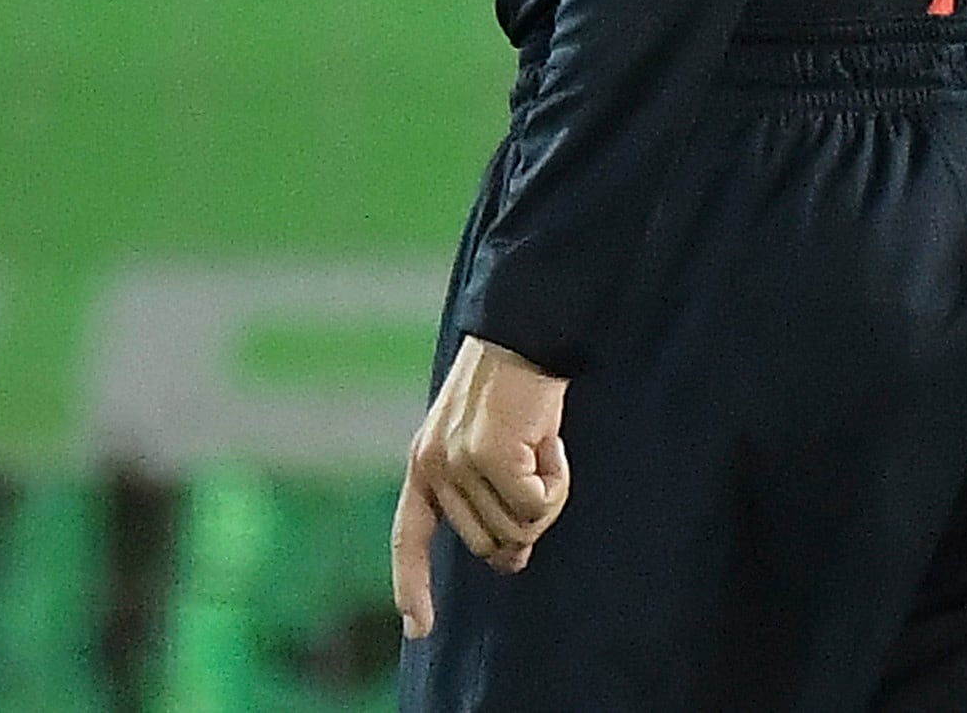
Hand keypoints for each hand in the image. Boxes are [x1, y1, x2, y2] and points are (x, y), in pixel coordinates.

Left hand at [390, 335, 570, 638]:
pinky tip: (549, 442)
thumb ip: (491, 505)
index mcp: (424, 465)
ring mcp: (459, 464)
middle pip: (489, 545)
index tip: (418, 628)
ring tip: (540, 447)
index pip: (409, 536)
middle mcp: (433, 468)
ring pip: (518, 529)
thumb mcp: (491, 451)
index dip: (412, 584)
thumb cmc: (513, 396)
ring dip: (545, 497)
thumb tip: (514, 559)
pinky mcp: (490, 457)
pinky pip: (537, 506)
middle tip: (536, 468)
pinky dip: (557, 481)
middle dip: (525, 523)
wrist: (523, 338)